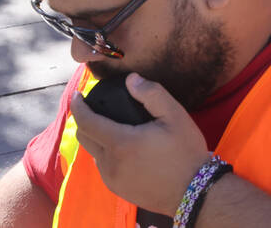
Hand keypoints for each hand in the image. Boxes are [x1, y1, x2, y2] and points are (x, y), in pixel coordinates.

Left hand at [69, 73, 209, 214]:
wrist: (193, 190)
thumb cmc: (186, 150)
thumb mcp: (175, 115)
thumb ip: (152, 94)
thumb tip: (131, 80)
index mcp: (121, 142)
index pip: (86, 121)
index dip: (78, 106)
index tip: (77, 95)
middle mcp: (109, 162)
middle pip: (84, 137)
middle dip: (84, 120)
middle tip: (96, 107)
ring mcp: (111, 178)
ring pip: (94, 153)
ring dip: (98, 138)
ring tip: (116, 128)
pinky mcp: (117, 189)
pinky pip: (104, 167)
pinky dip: (107, 154)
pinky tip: (127, 150)